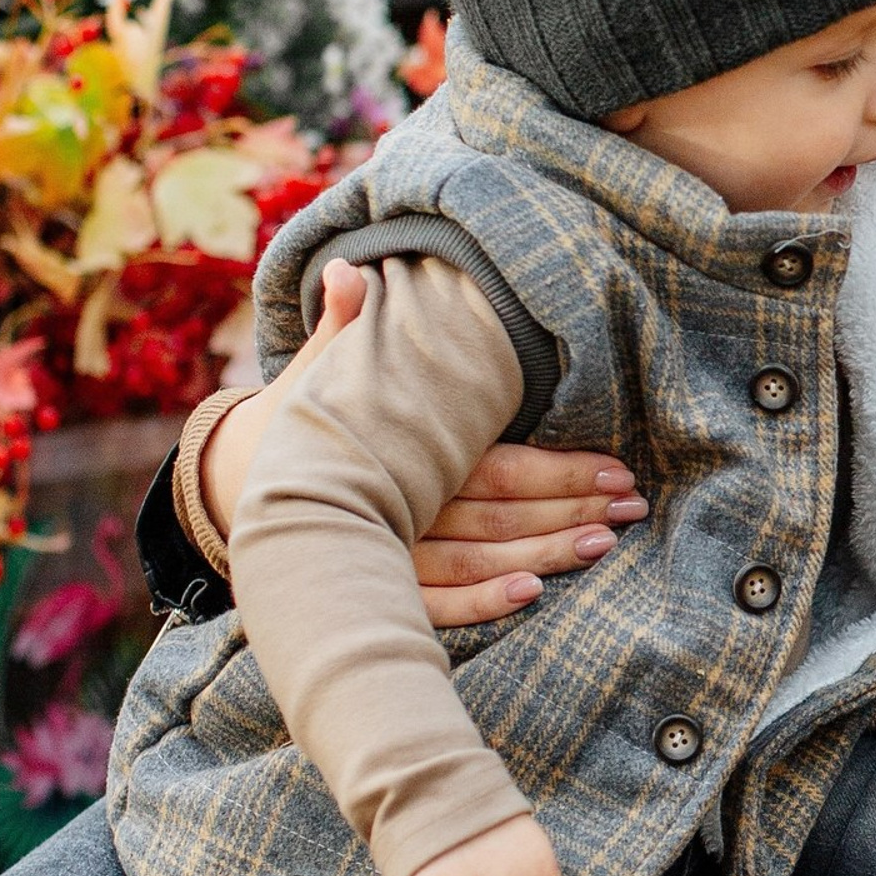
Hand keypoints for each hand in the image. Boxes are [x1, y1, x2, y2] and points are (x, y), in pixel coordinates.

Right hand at [203, 260, 647, 627]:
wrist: (242, 487)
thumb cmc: (307, 422)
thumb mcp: (323, 372)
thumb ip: (347, 326)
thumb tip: (351, 269)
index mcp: (400, 450)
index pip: (494, 462)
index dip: (558, 469)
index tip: (618, 469)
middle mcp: (397, 503)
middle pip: (497, 513)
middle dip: (571, 510)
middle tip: (633, 506)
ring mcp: (384, 554)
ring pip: (475, 560)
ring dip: (542, 555)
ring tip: (604, 545)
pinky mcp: (373, 589)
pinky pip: (431, 606)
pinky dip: (479, 603)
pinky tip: (532, 594)